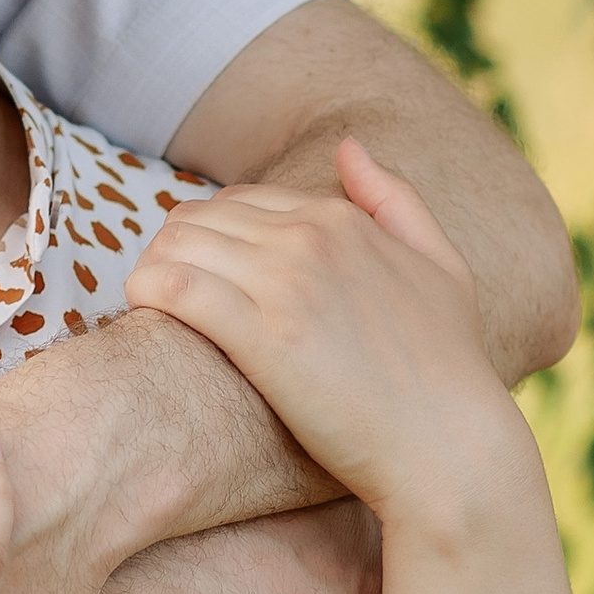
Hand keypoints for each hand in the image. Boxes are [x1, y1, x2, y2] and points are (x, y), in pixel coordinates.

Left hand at [123, 136, 520, 527]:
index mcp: (340, 218)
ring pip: (175, 244)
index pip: (237, 201)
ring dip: (150, 270)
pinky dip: (146, 292)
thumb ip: (396, 201)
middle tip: (164, 297)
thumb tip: (348, 147)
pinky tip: (143, 316)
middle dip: (169, 251)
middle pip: (195, 218)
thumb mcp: (442, 267)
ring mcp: (285, 283)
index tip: (199, 275)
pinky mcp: (262, 337)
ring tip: (150, 308)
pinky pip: (173, 287)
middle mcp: (310, 237)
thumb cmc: (450, 368)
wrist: (450, 447)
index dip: (207, 236)